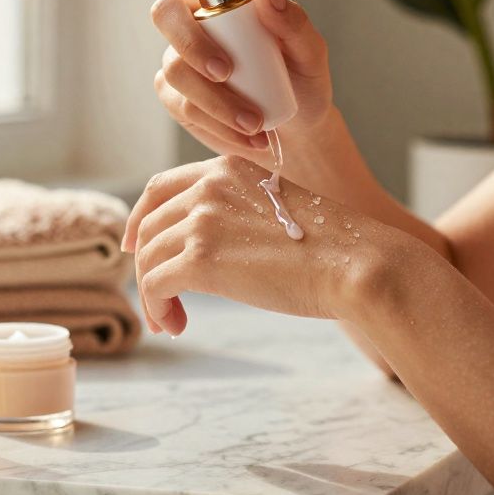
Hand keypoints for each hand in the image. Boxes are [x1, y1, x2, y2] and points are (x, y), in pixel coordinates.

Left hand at [121, 155, 395, 335]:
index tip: (136, 247)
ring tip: (170, 321)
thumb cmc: (333, 248)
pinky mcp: (201, 259)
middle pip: (149, 226)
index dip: (140, 218)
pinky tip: (176, 325)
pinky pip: (154, 285)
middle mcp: (209, 186)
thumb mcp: (278, 210)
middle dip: (146, 265)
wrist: (357, 264)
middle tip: (160, 301)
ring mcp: (203, 220)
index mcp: (228, 169)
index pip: (160, 187)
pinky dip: (157, 308)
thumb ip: (240, 215)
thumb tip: (212, 249)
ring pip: (147, 258)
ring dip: (152, 293)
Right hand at [150, 0, 332, 164]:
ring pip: (175, 70)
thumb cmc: (303, 84)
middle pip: (166, 14)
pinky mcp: (175, 95)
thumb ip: (295, 23)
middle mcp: (199, 20)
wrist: (295, 134)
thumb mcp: (312, 55)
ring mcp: (180, 58)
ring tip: (256, 125)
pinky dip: (216, 125)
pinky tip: (246, 137)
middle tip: (226, 72)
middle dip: (193, 45)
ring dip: (216, 102)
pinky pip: (181, 106)